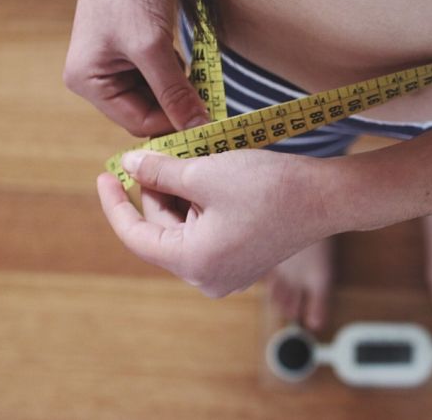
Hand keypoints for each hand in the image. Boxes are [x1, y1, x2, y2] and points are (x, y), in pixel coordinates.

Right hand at [64, 0, 208, 135]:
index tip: (209, 128)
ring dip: (182, 91)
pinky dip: (180, 74)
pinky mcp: (137, 48)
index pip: (138, 122)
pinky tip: (189, 62)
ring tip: (201, 78)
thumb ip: (175, 92)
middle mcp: (98, 77)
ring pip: (159, 95)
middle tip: (212, 106)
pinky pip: (163, 75)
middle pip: (148, 111)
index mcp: (89, 82)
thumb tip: (198, 128)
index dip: (173, 126)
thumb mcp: (152, 47)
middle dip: (178, 108)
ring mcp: (117, 63)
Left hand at [96, 149, 341, 296]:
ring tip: (189, 159)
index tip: (103, 175)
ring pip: (184, 230)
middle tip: (156, 153)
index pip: (135, 235)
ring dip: (180, 195)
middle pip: (161, 231)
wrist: (327, 197)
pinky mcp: (243, 260)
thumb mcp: (205, 173)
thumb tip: (129, 165)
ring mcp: (227, 273)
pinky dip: (200, 206)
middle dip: (156, 192)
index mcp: (193, 263)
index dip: (115, 202)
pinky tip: (208, 176)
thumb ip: (159, 171)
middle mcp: (207, 278)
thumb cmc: (270, 187)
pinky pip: (206, 233)